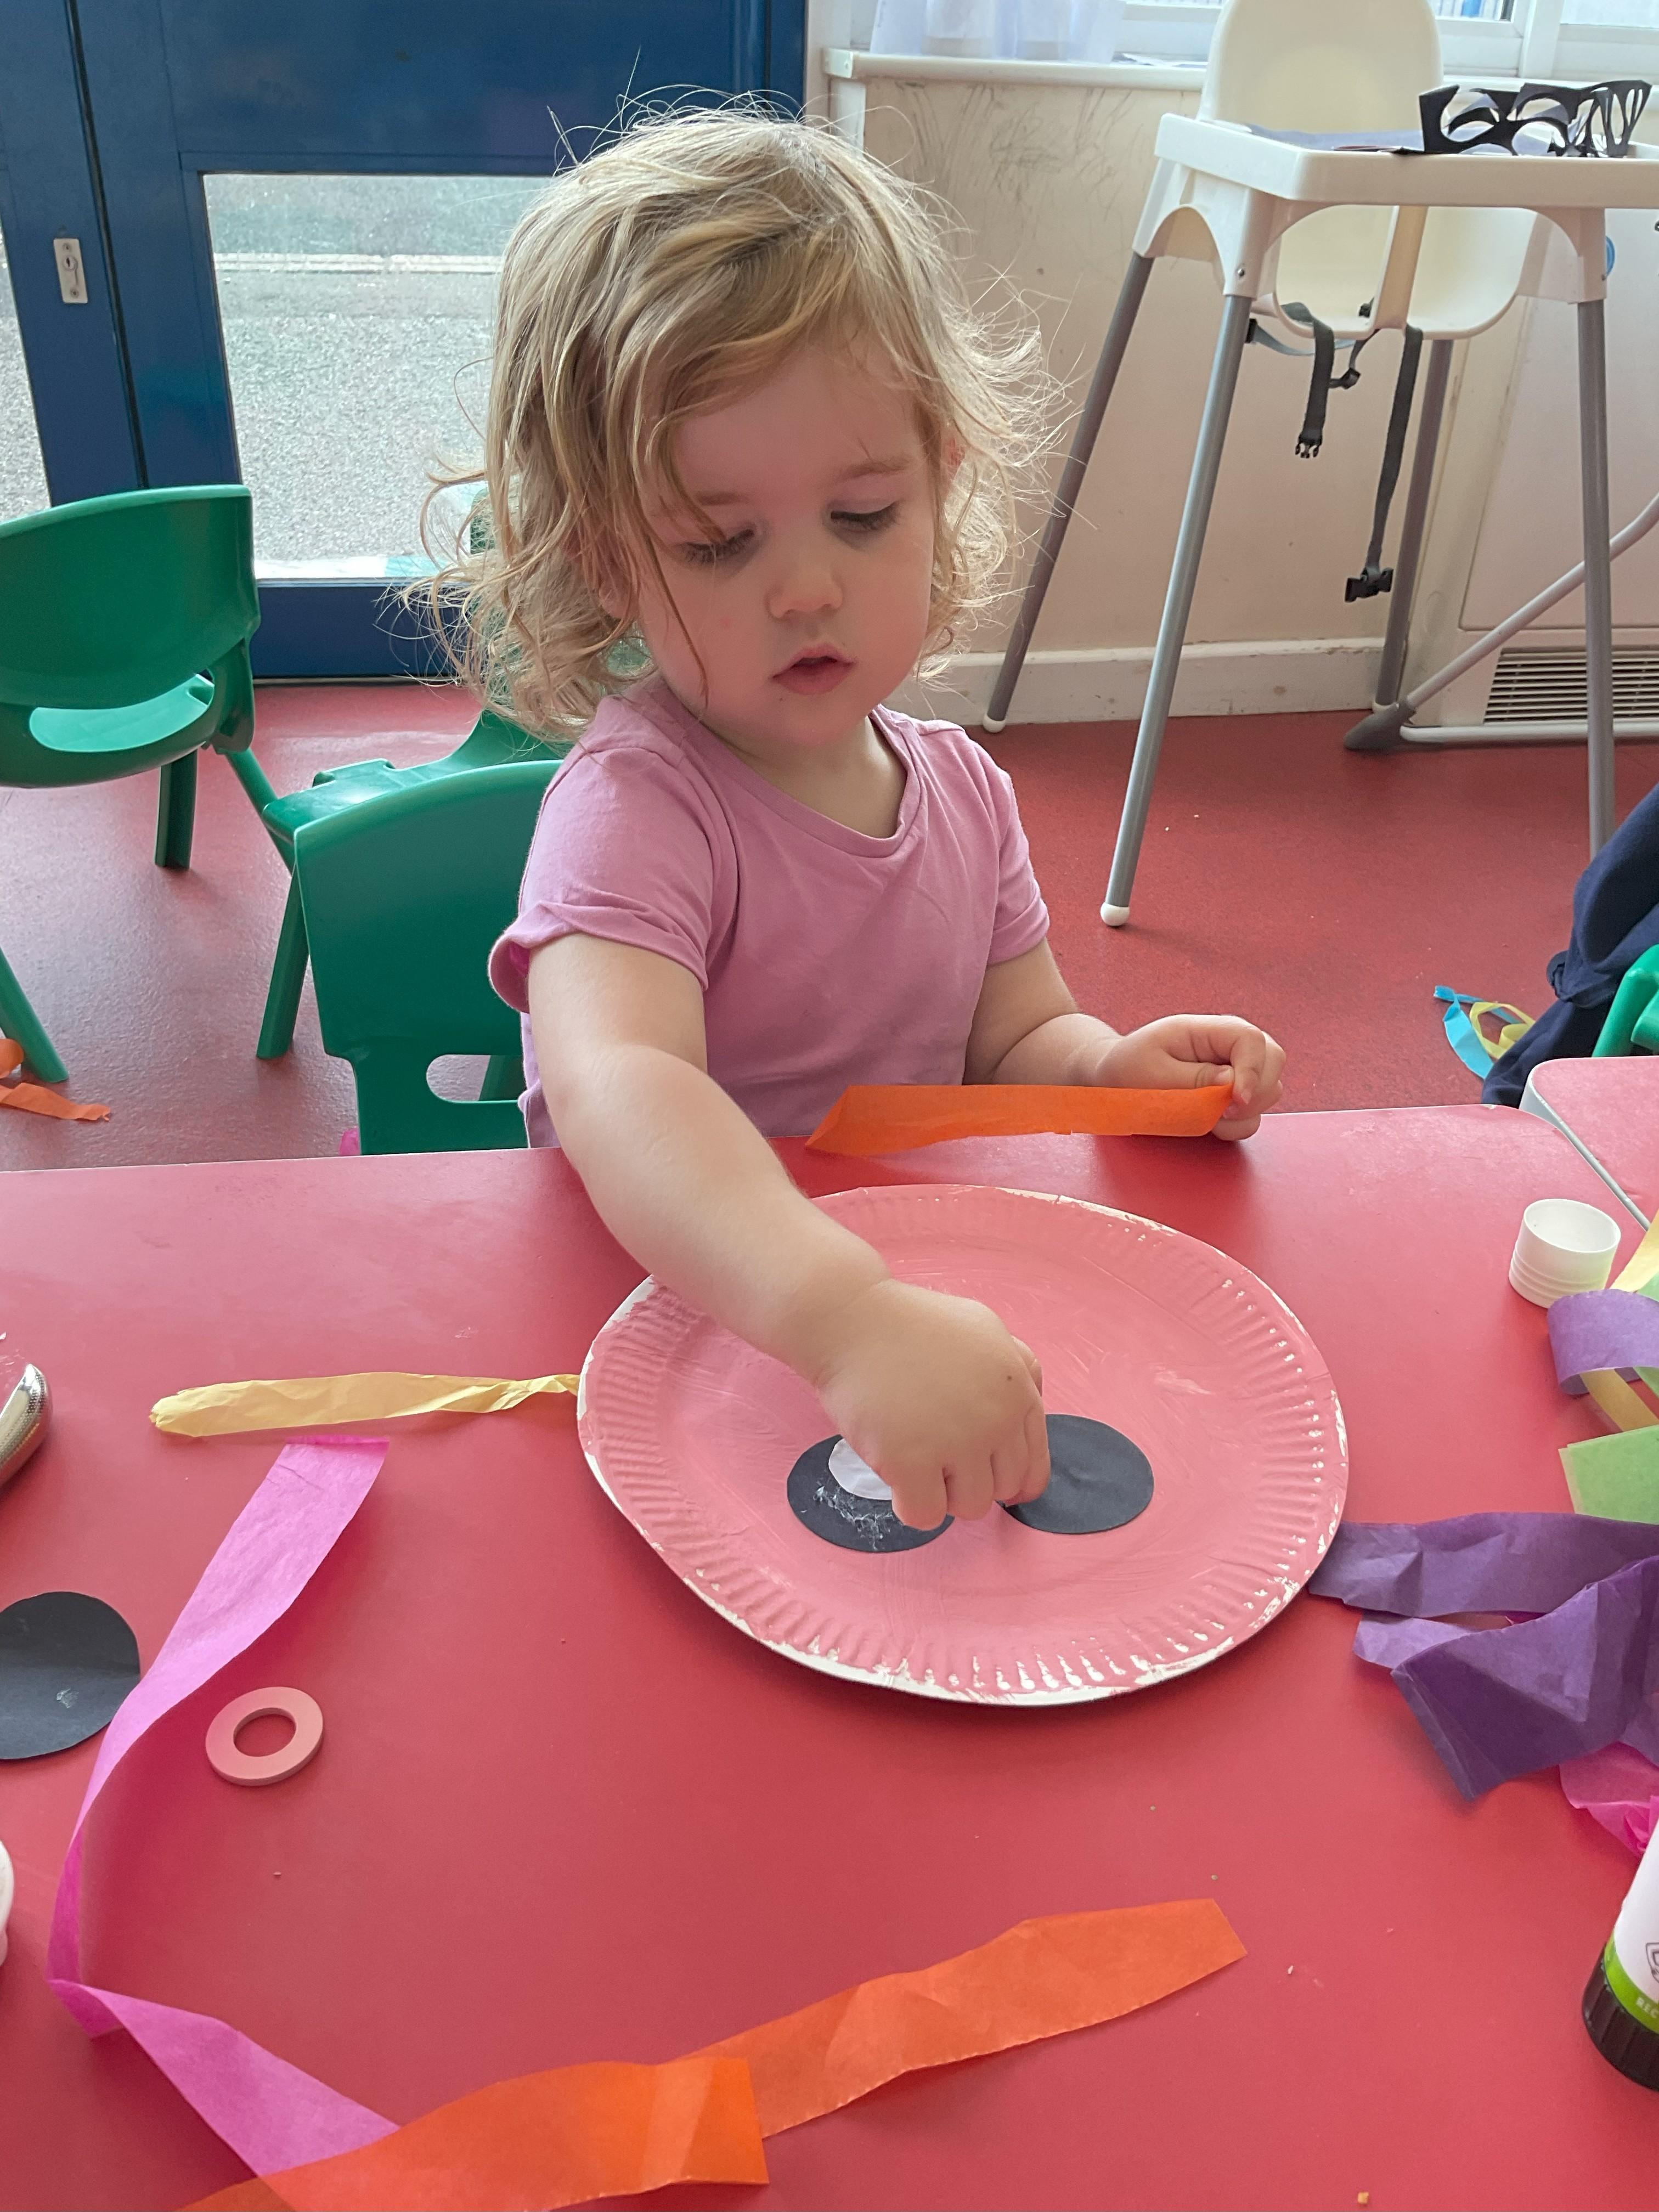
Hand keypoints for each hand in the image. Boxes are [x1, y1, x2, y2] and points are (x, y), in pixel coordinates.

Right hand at [805, 1279, 1048, 1528]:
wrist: (853, 1319)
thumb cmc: (914, 1323)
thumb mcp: (986, 1329)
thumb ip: (1020, 1367)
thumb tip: (1032, 1407)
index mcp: (1018, 1392)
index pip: (1032, 1469)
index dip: (1007, 1481)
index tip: (982, 1477)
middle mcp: (996, 1419)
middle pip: (1001, 1491)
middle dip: (971, 1482)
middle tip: (938, 1457)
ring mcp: (955, 1442)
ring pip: (968, 1508)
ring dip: (942, 1495)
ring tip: (917, 1460)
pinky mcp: (909, 1461)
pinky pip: (925, 1516)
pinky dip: (910, 1506)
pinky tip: (896, 1477)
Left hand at [1096, 1015, 1284, 1139]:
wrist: (1115, 1081)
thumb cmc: (1128, 1069)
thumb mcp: (1152, 1071)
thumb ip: (1193, 1077)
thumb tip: (1232, 1081)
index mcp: (1208, 1030)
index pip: (1251, 1040)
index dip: (1252, 1069)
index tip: (1235, 1099)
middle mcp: (1228, 1047)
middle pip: (1274, 1059)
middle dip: (1256, 1091)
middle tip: (1221, 1111)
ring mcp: (1235, 1071)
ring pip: (1270, 1089)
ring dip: (1246, 1112)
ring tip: (1208, 1117)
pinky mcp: (1232, 1096)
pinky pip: (1253, 1114)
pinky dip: (1238, 1126)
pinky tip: (1211, 1124)